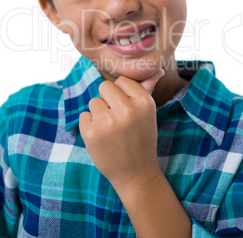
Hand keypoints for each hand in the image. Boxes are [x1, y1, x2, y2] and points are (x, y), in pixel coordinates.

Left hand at [79, 70, 163, 189]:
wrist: (136, 173)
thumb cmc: (142, 138)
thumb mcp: (148, 113)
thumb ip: (147, 89)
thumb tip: (159, 69)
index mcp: (143, 102)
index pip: (122, 81)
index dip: (122, 94)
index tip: (127, 109)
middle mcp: (126, 110)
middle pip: (104, 86)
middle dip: (108, 100)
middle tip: (117, 118)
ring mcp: (107, 122)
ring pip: (94, 101)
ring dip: (99, 114)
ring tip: (111, 130)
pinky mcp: (91, 133)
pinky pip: (84, 115)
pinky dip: (90, 125)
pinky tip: (102, 137)